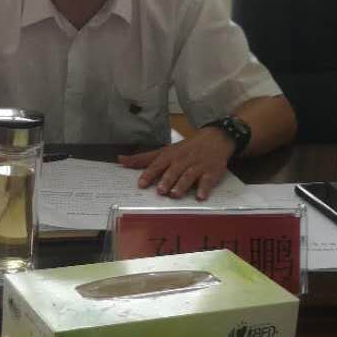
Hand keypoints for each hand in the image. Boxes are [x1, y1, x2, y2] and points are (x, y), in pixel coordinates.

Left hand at [117, 129, 235, 199]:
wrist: (215, 139)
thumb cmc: (185, 148)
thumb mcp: (165, 151)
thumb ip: (143, 158)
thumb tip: (120, 160)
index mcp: (170, 155)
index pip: (158, 164)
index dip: (149, 174)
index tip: (141, 184)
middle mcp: (183, 161)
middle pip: (174, 170)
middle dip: (167, 180)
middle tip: (160, 191)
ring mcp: (197, 166)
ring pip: (189, 176)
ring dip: (182, 185)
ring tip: (175, 194)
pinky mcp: (211, 172)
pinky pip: (207, 181)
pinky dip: (204, 188)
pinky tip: (201, 197)